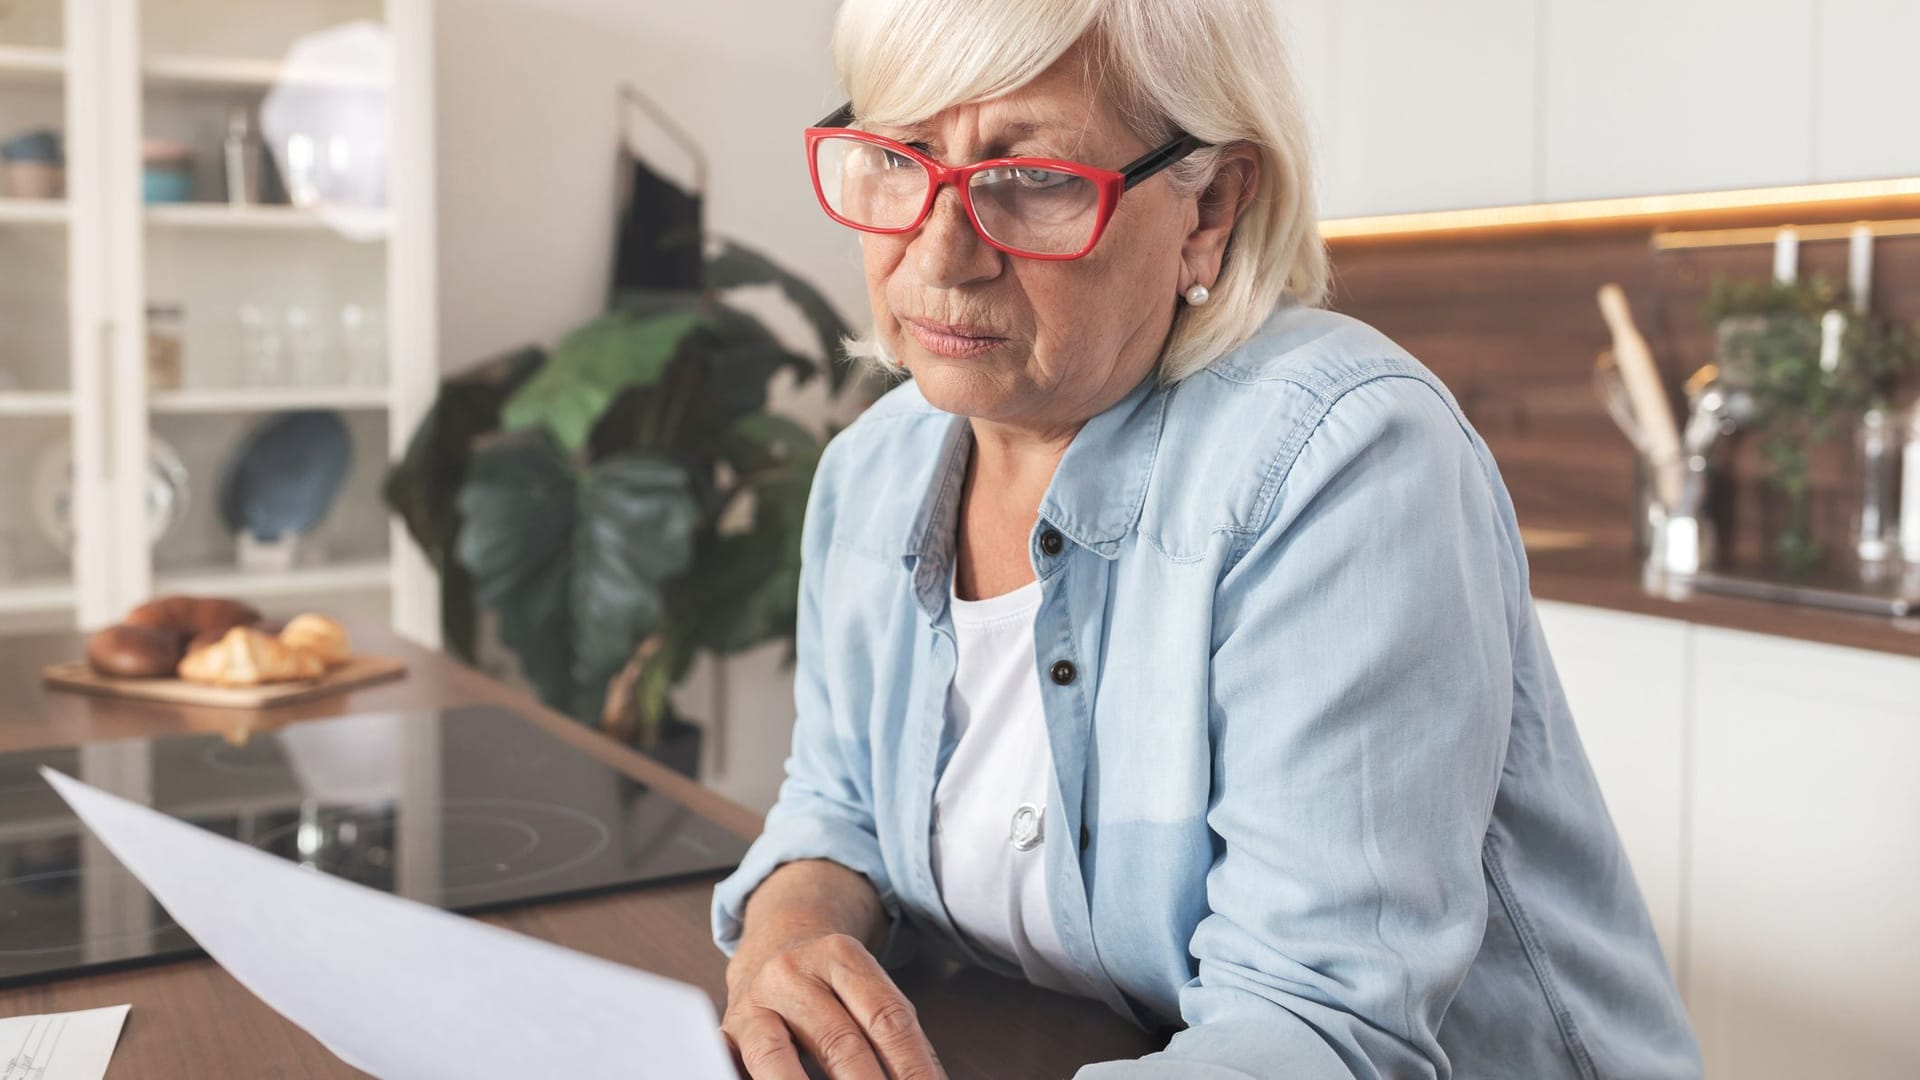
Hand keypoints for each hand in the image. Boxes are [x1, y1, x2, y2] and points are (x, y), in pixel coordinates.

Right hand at [722, 931, 945, 1079]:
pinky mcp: (725, 1032)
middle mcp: (792, 972)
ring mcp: (753, 1003)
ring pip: (776, 1057)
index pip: (886, 1017)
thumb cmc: (830, 981)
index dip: (911, 1064)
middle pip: (839, 1040)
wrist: (773, 942)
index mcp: (840, 956)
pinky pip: (736, 1068)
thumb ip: (893, 1033)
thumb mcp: (865, 986)